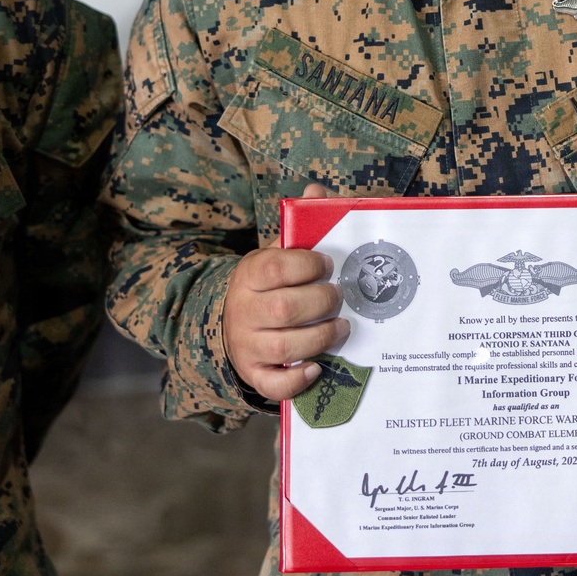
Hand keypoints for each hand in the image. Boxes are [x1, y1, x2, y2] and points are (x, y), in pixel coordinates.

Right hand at [222, 183, 347, 400]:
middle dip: (321, 302)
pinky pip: (273, 384)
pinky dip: (298, 380)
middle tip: (339, 296)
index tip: (327, 264)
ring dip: (321, 338)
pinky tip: (318, 368)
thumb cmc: (269, 284)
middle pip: (285, 309)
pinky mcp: (254, 373)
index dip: (308, 265)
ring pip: (285, 347)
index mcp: (250, 274)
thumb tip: (315, 190)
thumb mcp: (277, 252)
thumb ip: (300, 225)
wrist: (234, 322)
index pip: (276, 268)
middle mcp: (243, 310)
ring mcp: (247, 345)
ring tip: (342, 327)